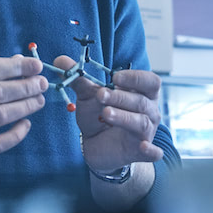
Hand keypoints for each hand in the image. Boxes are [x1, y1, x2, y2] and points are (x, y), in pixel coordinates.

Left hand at [54, 55, 164, 175]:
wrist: (95, 144)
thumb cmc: (99, 115)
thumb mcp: (89, 96)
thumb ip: (78, 78)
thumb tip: (60, 60)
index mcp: (143, 94)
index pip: (150, 81)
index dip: (135, 78)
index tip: (115, 77)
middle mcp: (149, 112)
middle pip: (141, 102)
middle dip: (120, 97)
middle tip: (100, 95)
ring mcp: (146, 133)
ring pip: (141, 122)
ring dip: (124, 117)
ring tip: (105, 113)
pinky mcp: (141, 152)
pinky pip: (152, 152)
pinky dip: (151, 150)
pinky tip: (144, 147)